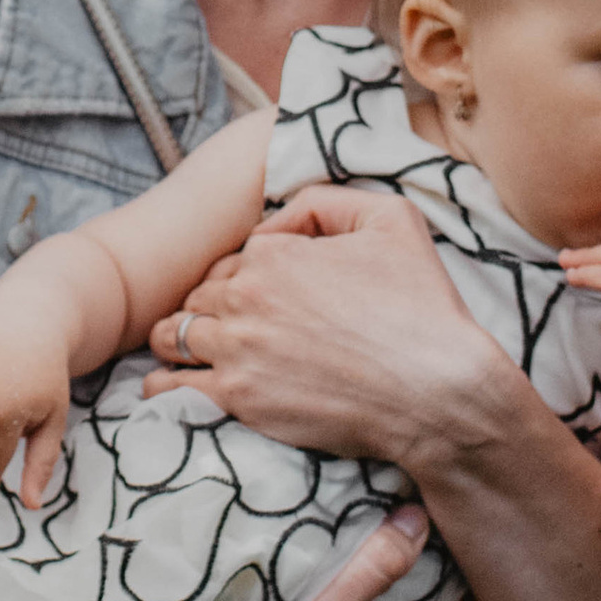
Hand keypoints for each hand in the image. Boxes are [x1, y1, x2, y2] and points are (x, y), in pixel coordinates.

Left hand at [141, 182, 500, 473]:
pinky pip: (169, 388)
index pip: (232, 256)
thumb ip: (326, 201)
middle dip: (211, 306)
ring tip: (193, 350)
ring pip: (173, 336)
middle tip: (233, 324)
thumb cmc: (421, 306)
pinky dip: (165, 384)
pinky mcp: (238, 399)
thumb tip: (280, 218)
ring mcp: (236, 350)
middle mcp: (245, 297)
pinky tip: (175, 384)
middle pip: (199, 295)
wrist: (435, 389)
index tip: (264, 293)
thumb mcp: (392, 219)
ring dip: (179, 339)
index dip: (245, 272)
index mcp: (274, 253)